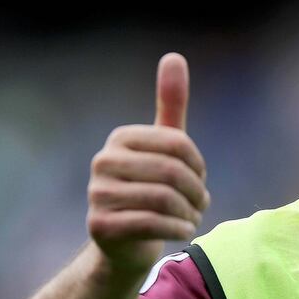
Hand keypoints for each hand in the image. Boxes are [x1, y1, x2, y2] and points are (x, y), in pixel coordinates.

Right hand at [86, 53, 209, 274]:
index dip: (199, 166)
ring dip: (190, 213)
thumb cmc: (152, 189)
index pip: (178, 144)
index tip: (201, 180)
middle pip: (173, 172)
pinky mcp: (99, 225)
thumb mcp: (165, 148)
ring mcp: (97, 193)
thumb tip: (174, 56)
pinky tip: (184, 230)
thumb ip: (171, 106)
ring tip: (192, 218)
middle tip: (202, 205)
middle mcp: (103, 161)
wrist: (127, 243)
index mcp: (121, 138)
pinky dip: (178, 228)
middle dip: (197, 192)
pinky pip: (153, 223)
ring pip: (165, 199)